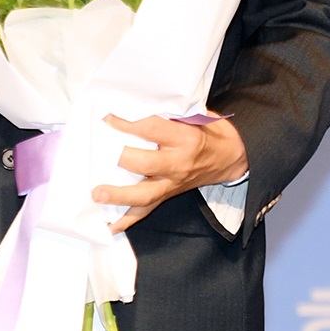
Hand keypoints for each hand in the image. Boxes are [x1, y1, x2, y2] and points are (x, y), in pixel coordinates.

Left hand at [93, 114, 248, 234]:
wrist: (232, 158)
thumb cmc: (211, 132)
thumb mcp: (197, 115)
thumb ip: (169, 112)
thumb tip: (134, 104)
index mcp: (186, 138)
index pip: (152, 128)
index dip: (128, 123)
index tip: (106, 118)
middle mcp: (179, 163)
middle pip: (146, 163)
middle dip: (120, 158)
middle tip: (97, 152)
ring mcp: (173, 183)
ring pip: (145, 194)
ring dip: (119, 196)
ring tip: (97, 194)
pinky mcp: (169, 196)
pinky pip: (147, 211)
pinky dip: (127, 220)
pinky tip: (109, 225)